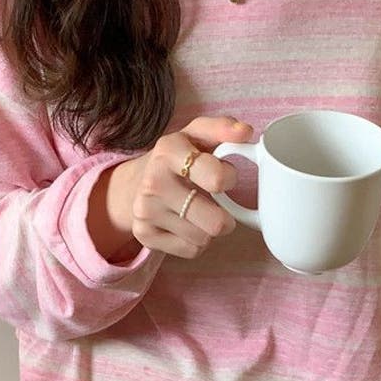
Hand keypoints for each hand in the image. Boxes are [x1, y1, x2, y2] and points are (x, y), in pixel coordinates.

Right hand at [110, 116, 253, 258]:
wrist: (134, 183)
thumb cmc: (177, 158)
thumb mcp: (196, 135)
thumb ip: (222, 129)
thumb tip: (245, 132)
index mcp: (168, 151)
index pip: (218, 179)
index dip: (230, 179)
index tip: (223, 177)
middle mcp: (153, 182)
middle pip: (215, 223)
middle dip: (225, 217)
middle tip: (216, 204)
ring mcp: (146, 211)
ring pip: (204, 239)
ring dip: (208, 229)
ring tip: (198, 213)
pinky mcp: (144, 235)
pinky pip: (191, 251)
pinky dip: (195, 242)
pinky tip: (185, 225)